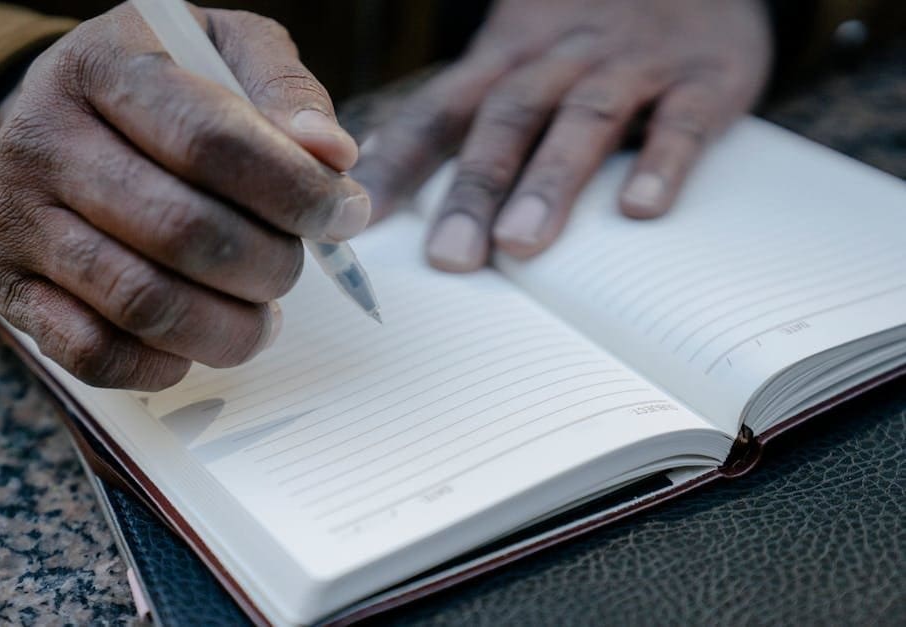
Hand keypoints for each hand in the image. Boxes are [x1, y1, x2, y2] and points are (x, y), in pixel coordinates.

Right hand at [0, 2, 368, 389]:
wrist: (64, 117)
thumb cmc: (165, 88)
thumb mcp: (227, 50)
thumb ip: (285, 90)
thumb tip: (333, 155)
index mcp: (105, 66)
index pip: (211, 141)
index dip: (296, 190)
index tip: (347, 215)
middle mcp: (44, 141)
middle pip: (183, 231)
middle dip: (271, 264)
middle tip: (295, 265)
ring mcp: (19, 221)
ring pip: (144, 303)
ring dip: (232, 326)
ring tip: (265, 314)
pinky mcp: (14, 287)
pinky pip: (94, 355)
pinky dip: (164, 364)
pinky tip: (201, 339)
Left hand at [353, 0, 772, 270]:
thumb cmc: (593, 32)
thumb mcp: (527, 51)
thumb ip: (476, 110)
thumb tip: (399, 178)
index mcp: (509, 56)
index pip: (441, 110)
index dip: (399, 163)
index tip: (362, 220)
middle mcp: (564, 56)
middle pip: (507, 118)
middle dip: (474, 189)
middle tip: (450, 259)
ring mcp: (634, 63)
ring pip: (583, 118)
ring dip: (550, 181)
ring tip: (520, 245)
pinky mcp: (705, 76)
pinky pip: (682, 119)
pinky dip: (662, 161)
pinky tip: (641, 209)